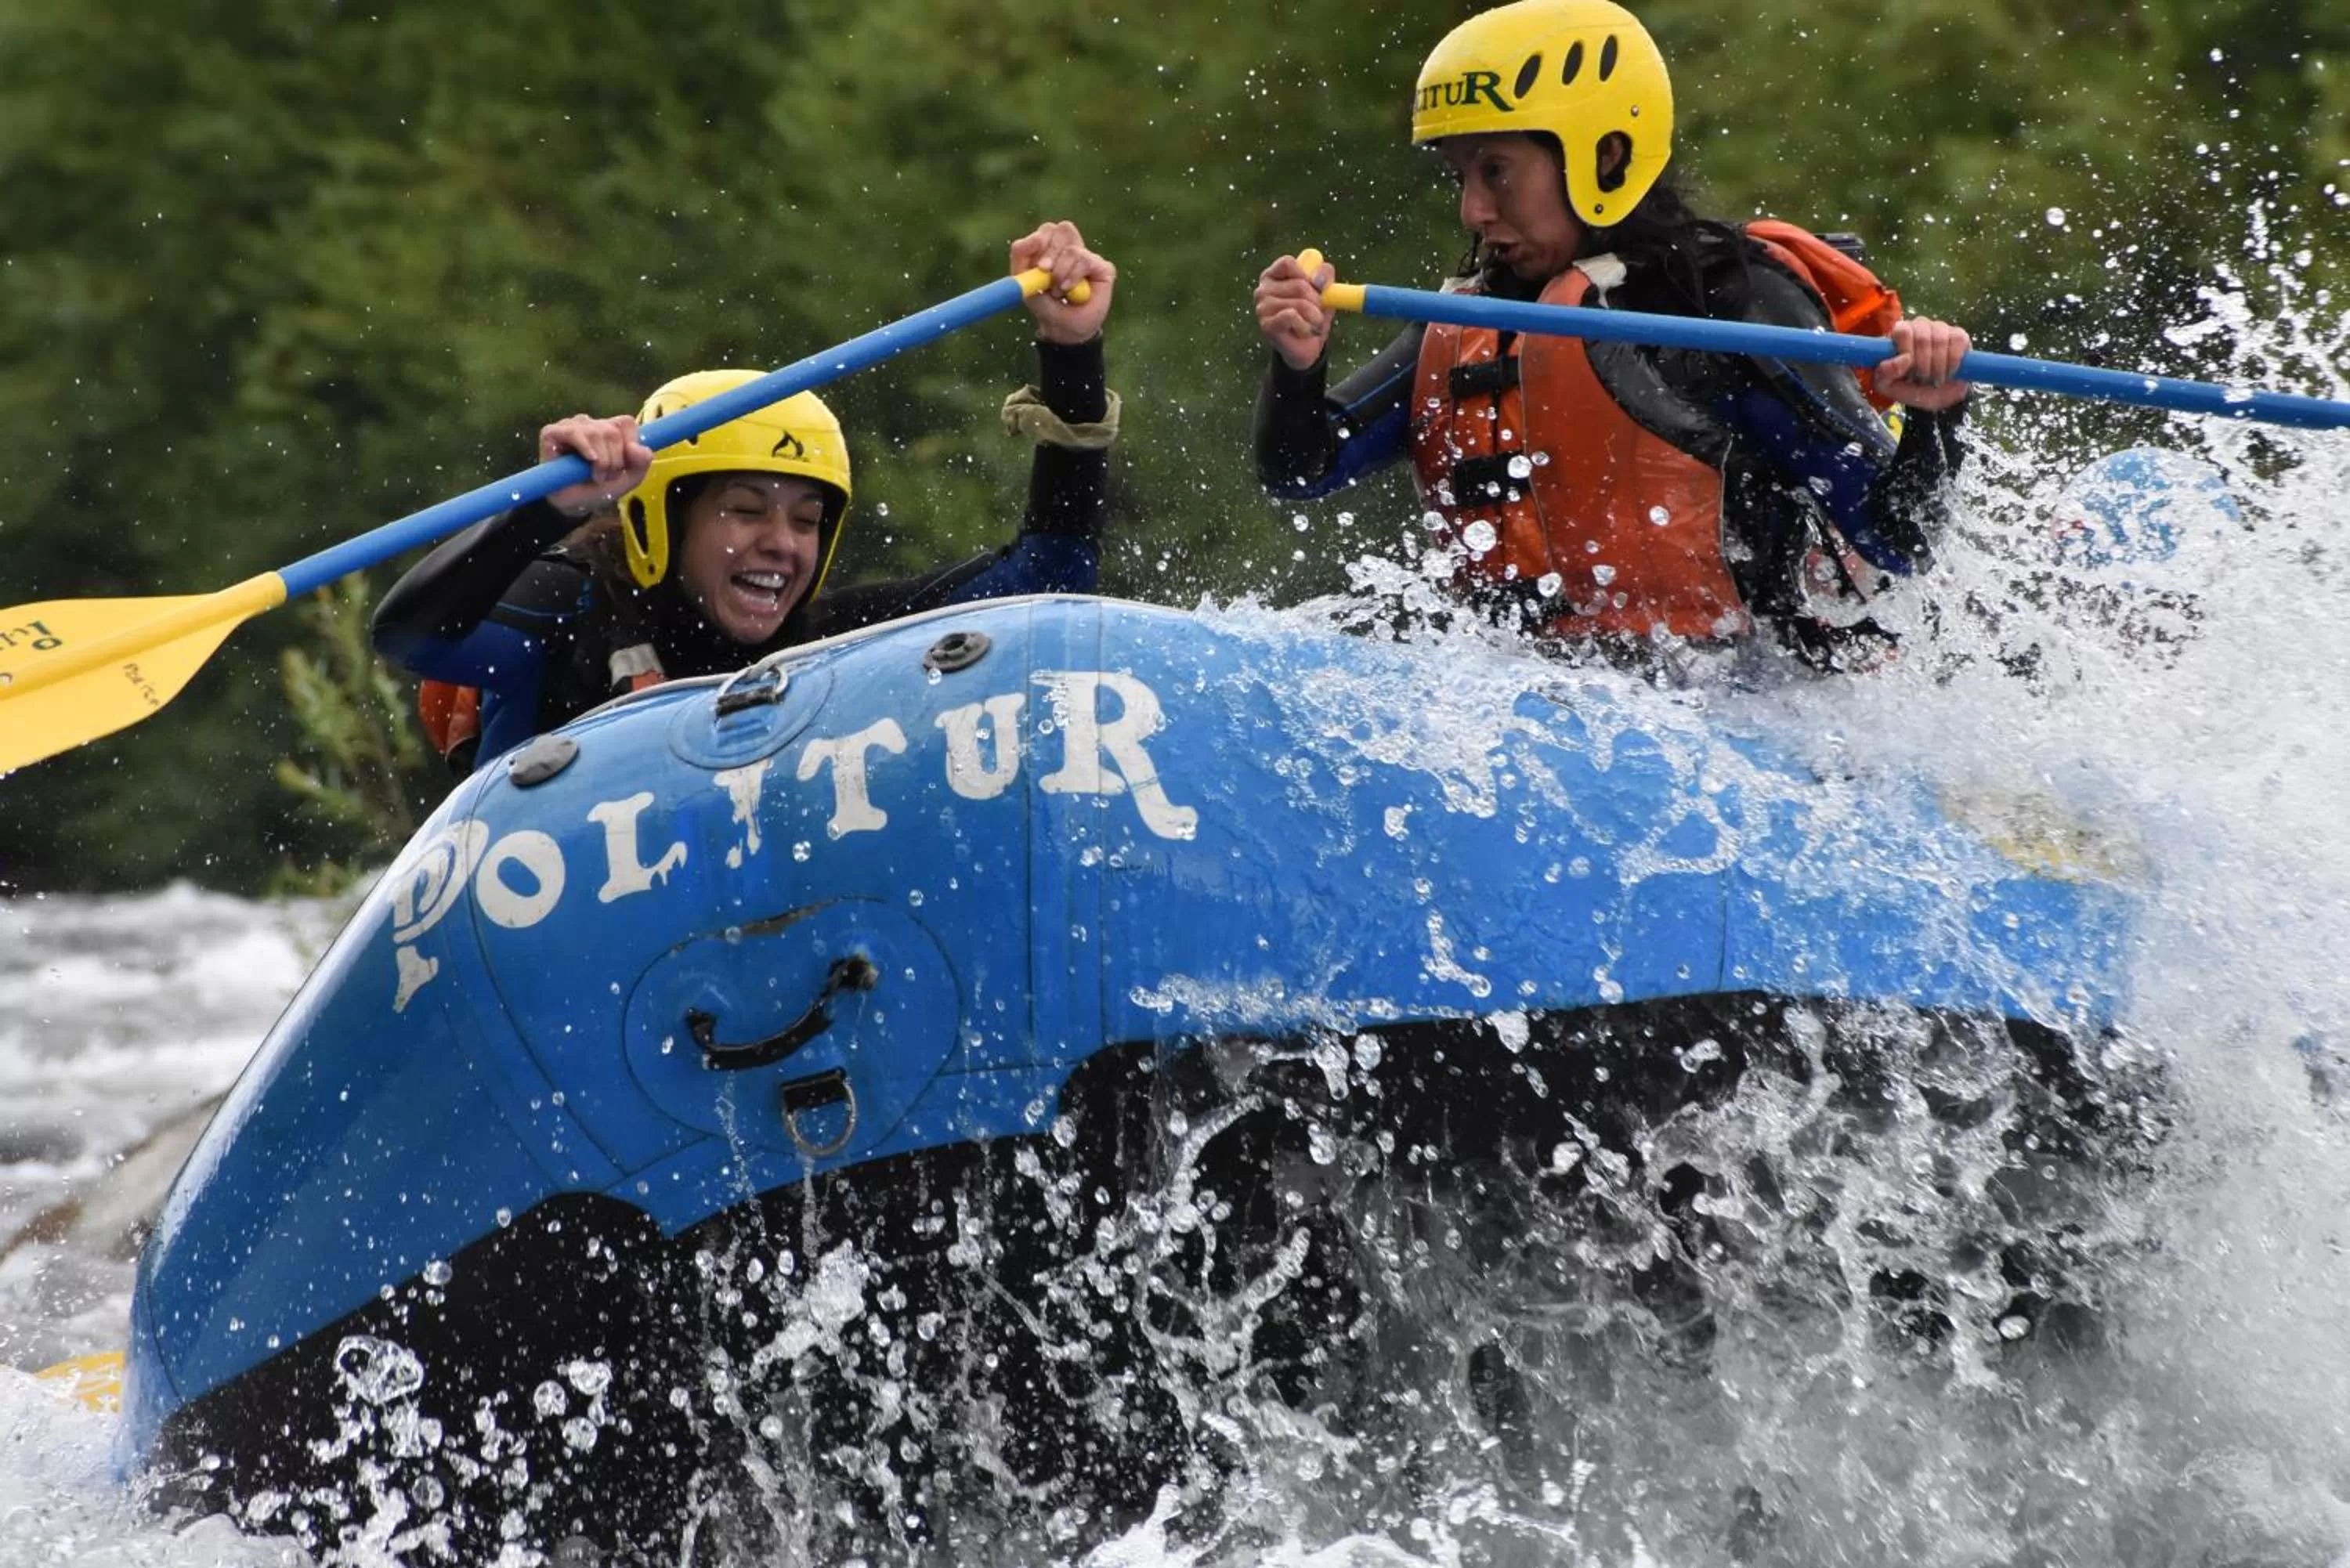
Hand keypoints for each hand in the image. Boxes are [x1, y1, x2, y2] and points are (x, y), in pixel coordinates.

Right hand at [541, 414, 652, 518]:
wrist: (573, 505)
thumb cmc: (599, 489)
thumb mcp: (628, 479)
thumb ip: (641, 462)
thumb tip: (636, 447)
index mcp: (609, 429)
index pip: (626, 423)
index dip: (630, 444)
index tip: (625, 466)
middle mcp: (590, 424)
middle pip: (612, 431)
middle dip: (614, 460)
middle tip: (607, 477)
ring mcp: (571, 426)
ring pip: (596, 432)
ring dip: (601, 460)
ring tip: (596, 476)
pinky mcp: (552, 433)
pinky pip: (572, 433)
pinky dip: (584, 447)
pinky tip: (589, 460)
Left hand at [1012, 220, 1114, 343]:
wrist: (1063, 330)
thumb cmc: (1046, 305)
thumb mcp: (1025, 280)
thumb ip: (1021, 255)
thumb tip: (1032, 238)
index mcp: (1052, 247)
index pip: (1048, 230)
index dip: (1040, 240)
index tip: (1035, 260)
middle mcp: (1071, 248)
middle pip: (1063, 229)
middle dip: (1051, 252)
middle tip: (1045, 271)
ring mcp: (1088, 257)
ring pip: (1072, 248)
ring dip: (1061, 271)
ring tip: (1058, 291)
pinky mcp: (1103, 268)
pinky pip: (1085, 260)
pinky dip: (1073, 275)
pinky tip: (1069, 289)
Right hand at [1256, 253, 1334, 371]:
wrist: (1306, 348)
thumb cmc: (1312, 316)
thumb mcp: (1324, 291)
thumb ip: (1325, 275)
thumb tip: (1318, 280)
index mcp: (1273, 276)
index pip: (1288, 263)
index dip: (1307, 274)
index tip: (1319, 287)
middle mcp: (1262, 289)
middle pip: (1299, 284)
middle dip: (1317, 301)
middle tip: (1317, 313)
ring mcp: (1262, 308)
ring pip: (1300, 303)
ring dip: (1314, 318)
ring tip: (1310, 325)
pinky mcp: (1266, 325)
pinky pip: (1293, 316)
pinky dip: (1305, 326)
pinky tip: (1301, 332)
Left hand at [1875, 317, 1971, 411]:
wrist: (1936, 396)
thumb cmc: (1909, 387)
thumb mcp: (1889, 386)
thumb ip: (1885, 374)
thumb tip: (1903, 359)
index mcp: (1900, 333)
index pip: (1903, 330)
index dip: (1907, 351)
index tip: (1908, 371)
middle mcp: (1920, 326)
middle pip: (1922, 337)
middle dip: (1922, 366)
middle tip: (1922, 380)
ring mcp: (1941, 328)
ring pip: (1940, 340)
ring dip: (1937, 367)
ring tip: (1934, 380)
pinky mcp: (1959, 336)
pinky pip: (1958, 341)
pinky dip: (1953, 362)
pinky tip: (1948, 372)